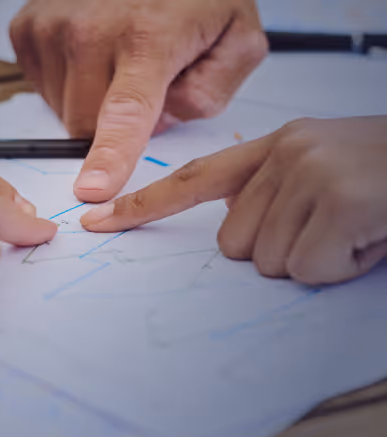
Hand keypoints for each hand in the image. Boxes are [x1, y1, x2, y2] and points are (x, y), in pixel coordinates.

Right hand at [10, 0, 267, 202]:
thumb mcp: (237, 38)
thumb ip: (212, 92)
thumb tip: (160, 121)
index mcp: (148, 36)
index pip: (126, 111)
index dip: (110, 156)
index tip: (92, 189)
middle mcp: (89, 29)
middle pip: (85, 126)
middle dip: (112, 122)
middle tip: (143, 79)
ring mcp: (50, 26)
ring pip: (62, 110)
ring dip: (89, 100)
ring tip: (116, 57)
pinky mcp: (27, 27)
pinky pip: (43, 87)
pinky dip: (66, 80)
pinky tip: (90, 52)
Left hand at [80, 117, 386, 284]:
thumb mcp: (326, 171)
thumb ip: (273, 196)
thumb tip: (239, 243)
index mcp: (276, 146)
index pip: (193, 177)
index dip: (143, 203)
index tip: (97, 220)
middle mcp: (285, 152)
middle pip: (234, 244)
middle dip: (282, 251)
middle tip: (335, 228)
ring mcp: (310, 172)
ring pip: (269, 262)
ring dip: (317, 260)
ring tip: (358, 227)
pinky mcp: (338, 198)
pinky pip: (307, 270)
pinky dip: (341, 268)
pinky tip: (370, 237)